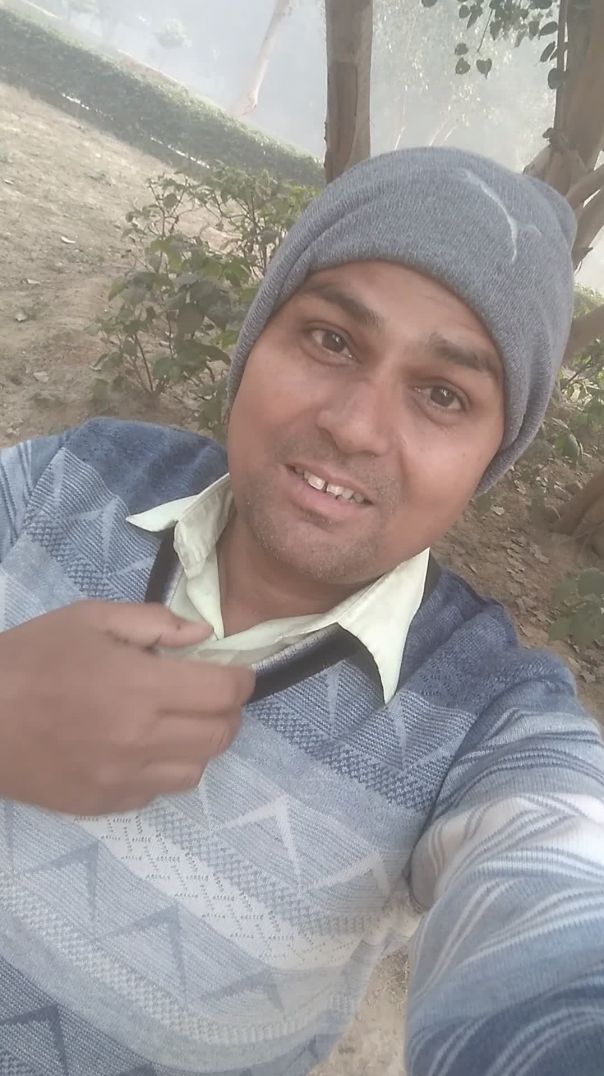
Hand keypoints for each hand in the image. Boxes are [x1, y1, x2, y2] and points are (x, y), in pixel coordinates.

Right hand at [0, 601, 254, 814]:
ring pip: (196, 770)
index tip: (235, 671)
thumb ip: (154, 623)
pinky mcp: (104, 804)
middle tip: (209, 694)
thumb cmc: (31, 658)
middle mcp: (140, 740)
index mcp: (140, 688)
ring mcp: (123, 779)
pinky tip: (142, 747)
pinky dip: (163, 769)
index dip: (242, 679)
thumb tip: (203, 633)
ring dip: (199, 743)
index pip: (224, 693)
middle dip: (227, 711)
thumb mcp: (90, 618)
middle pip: (221, 735)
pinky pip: (158, 792)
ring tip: (177, 721)